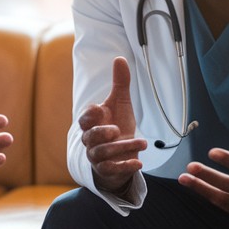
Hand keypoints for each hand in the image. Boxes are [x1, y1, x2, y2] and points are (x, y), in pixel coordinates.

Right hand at [79, 57, 146, 193]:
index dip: (91, 114)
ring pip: (102, 153)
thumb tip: (119, 58)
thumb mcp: (121, 103)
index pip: (84, 118)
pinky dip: (125, 166)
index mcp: (92, 123)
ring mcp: (97, 156)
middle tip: (118, 130)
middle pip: (90, 137)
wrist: (122, 152)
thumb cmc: (119, 125)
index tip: (102, 108)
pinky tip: (140, 162)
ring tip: (143, 143)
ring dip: (124, 147)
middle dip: (103, 133)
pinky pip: (111, 169)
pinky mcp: (106, 169)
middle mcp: (91, 140)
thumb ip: (120, 83)